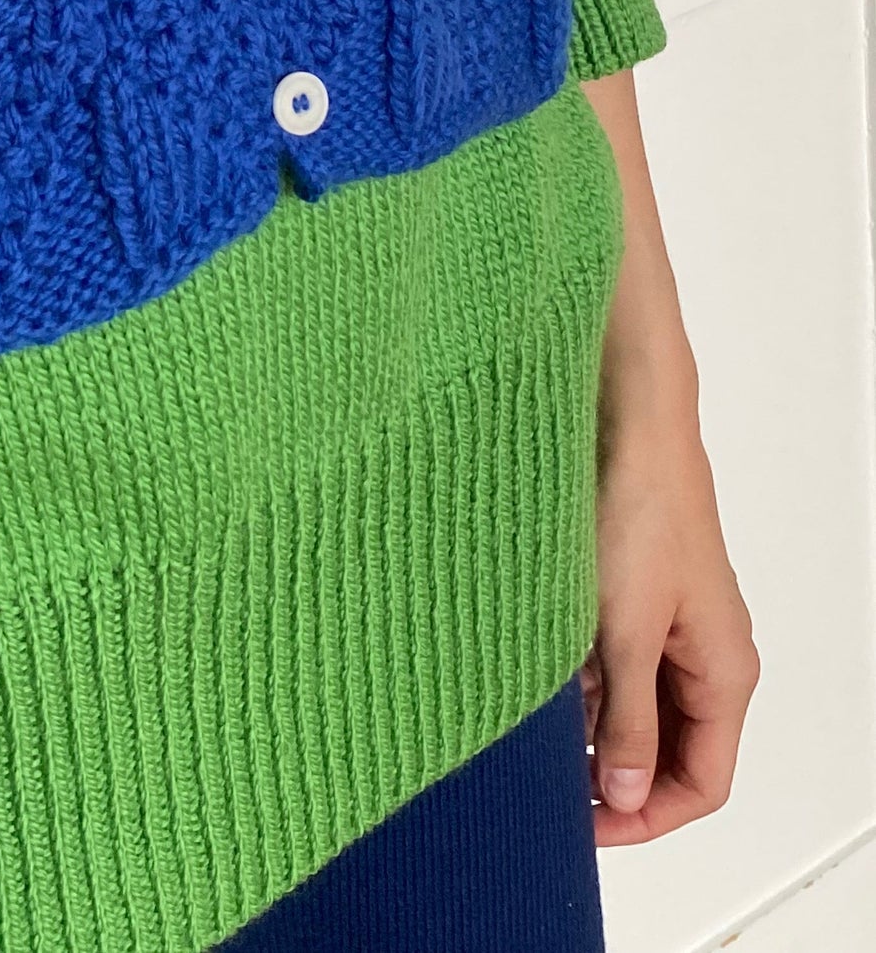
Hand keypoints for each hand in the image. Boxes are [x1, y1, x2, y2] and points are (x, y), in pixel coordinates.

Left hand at [582, 72, 758, 844]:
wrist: (620, 405)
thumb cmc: (638, 497)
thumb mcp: (624, 625)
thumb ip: (623, 714)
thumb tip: (622, 793)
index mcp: (722, 667)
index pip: (699, 781)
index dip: (644, 819)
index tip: (581, 829)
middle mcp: (693, 645)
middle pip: (659, 746)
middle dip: (604, 772)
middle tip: (541, 784)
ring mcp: (654, 613)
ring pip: (621, 699)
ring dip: (575, 717)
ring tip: (517, 722)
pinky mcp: (616, 579)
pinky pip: (596, 651)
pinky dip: (560, 669)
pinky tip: (512, 663)